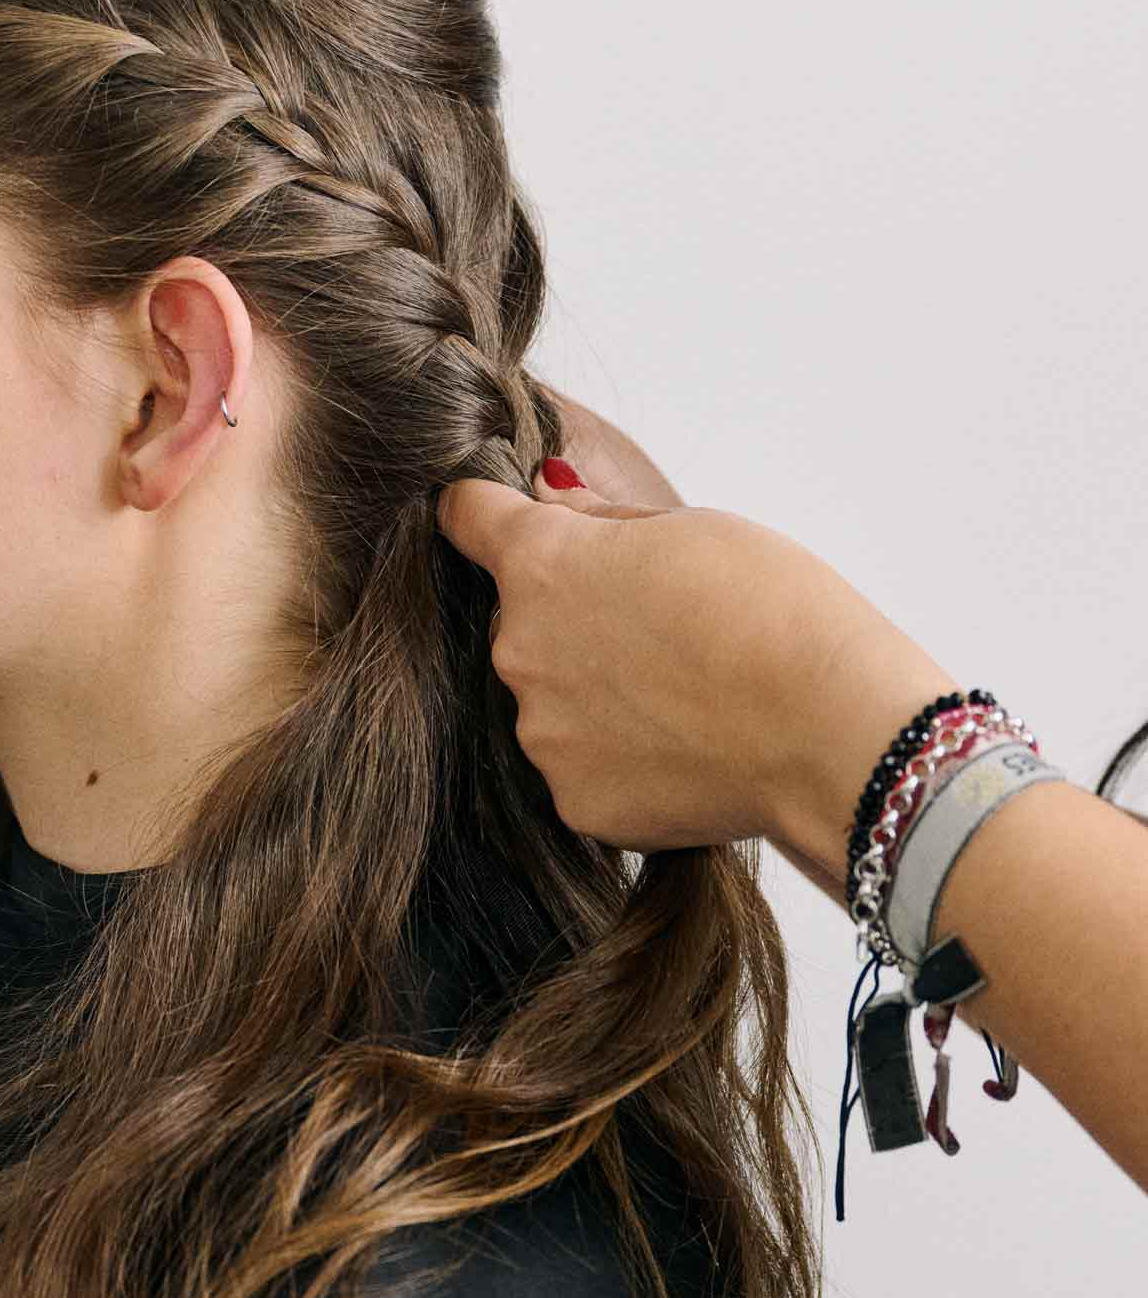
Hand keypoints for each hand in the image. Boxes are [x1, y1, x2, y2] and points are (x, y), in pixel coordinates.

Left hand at [436, 460, 958, 862]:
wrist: (830, 733)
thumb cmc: (777, 613)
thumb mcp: (696, 529)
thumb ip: (602, 518)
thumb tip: (548, 496)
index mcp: (542, 564)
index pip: (466, 518)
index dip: (486, 514)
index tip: (499, 519)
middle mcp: (518, 650)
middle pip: (517, 622)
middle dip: (567, 620)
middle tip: (656, 631)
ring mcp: (540, 733)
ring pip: (548, 702)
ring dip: (592, 695)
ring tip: (681, 698)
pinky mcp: (572, 801)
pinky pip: (581, 769)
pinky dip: (620, 760)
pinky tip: (682, 749)